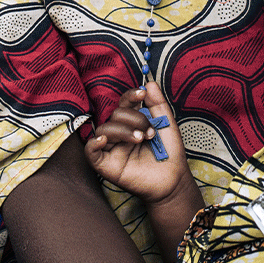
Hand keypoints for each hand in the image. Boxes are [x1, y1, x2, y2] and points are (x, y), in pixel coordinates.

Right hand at [84, 82, 191, 203]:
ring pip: (104, 130)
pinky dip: (93, 144)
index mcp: (132, 122)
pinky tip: (105, 141)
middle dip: (134, 119)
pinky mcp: (106, 165)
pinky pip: (90, 152)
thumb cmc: (169, 152)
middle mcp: (120, 133)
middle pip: (115, 115)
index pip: (124, 103)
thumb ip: (158, 103)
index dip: (131, 96)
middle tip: (150, 133)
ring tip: (140, 139)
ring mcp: (112, 149)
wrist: (173, 179)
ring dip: (122, 131)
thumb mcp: (166, 123)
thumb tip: (149, 83)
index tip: (142, 94)